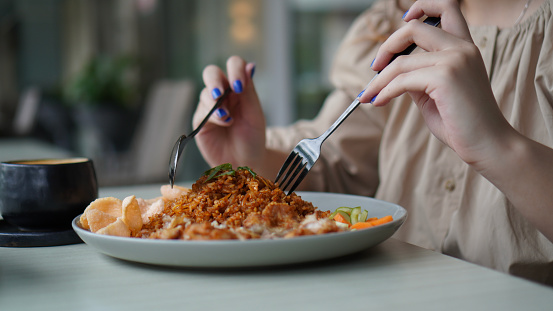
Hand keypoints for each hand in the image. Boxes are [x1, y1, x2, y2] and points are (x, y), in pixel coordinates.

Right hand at [193, 56, 266, 168]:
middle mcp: (222, 93)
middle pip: (211, 73)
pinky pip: (201, 110)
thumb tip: (250, 65)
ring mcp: (210, 106)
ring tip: (228, 119)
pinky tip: (224, 122)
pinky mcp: (200, 120)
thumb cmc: (253, 137)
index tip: (239, 85)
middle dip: (214, 80)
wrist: (246, 162)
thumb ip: (249, 91)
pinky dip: (213, 115)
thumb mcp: (255, 113)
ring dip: (216, 103)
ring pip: (205, 92)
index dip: (235, 69)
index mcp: (238, 87)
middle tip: (221, 92)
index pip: (233, 65)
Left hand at [358, 0, 515, 170]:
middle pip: (414, 27)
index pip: (447, 7)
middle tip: (375, 67)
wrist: (488, 145)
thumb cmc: (462, 123)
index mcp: (465, 47)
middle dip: (387, 46)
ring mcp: (455, 60)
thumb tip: (392, 71)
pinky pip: (402, 80)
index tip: (403, 21)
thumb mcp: (435, 93)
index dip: (421, 7)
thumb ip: (418, 77)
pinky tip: (378, 102)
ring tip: (368, 95)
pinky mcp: (445, 77)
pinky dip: (384, 91)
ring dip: (378, 80)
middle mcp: (462, 48)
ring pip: (401, 61)